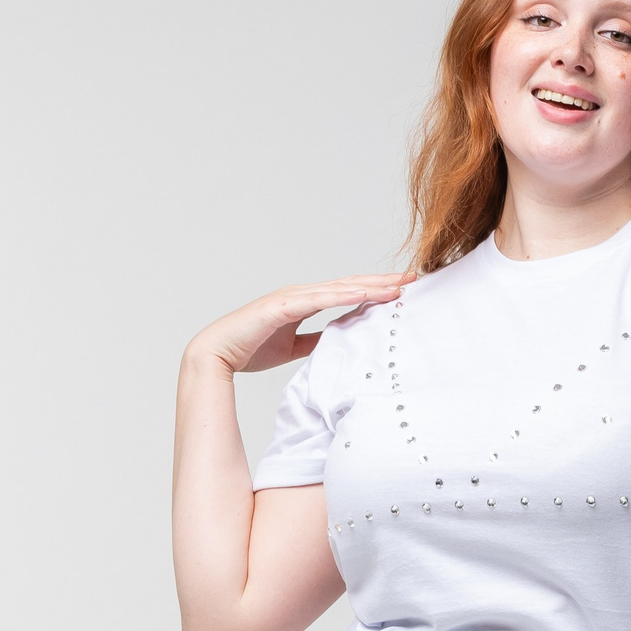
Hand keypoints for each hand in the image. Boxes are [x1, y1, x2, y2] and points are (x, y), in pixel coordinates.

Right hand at [189, 273, 413, 375]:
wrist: (217, 353)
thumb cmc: (251, 347)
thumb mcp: (293, 347)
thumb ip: (315, 341)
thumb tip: (337, 344)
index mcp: (305, 301)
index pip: (348, 293)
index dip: (376, 290)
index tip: (403, 290)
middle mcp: (302, 293)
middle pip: (350, 284)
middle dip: (382, 282)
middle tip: (414, 278)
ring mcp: (291, 296)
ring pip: (339, 288)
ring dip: (369, 286)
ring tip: (398, 286)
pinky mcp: (280, 306)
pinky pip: (317, 300)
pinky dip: (341, 296)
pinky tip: (363, 294)